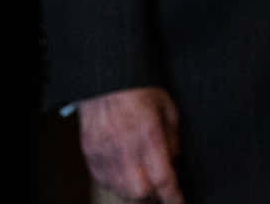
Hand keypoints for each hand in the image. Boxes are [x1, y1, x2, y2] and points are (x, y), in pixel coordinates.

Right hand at [76, 86, 183, 203]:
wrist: (105, 79)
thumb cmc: (138, 90)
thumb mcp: (167, 108)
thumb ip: (172, 137)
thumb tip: (173, 160)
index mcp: (148, 136)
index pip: (163, 178)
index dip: (173, 196)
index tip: (179, 203)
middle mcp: (124, 149)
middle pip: (140, 192)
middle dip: (153, 196)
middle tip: (161, 190)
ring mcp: (104, 153)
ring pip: (120, 190)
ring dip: (135, 191)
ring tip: (144, 181)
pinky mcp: (90, 154)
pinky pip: (103, 181)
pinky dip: (117, 183)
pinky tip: (125, 173)